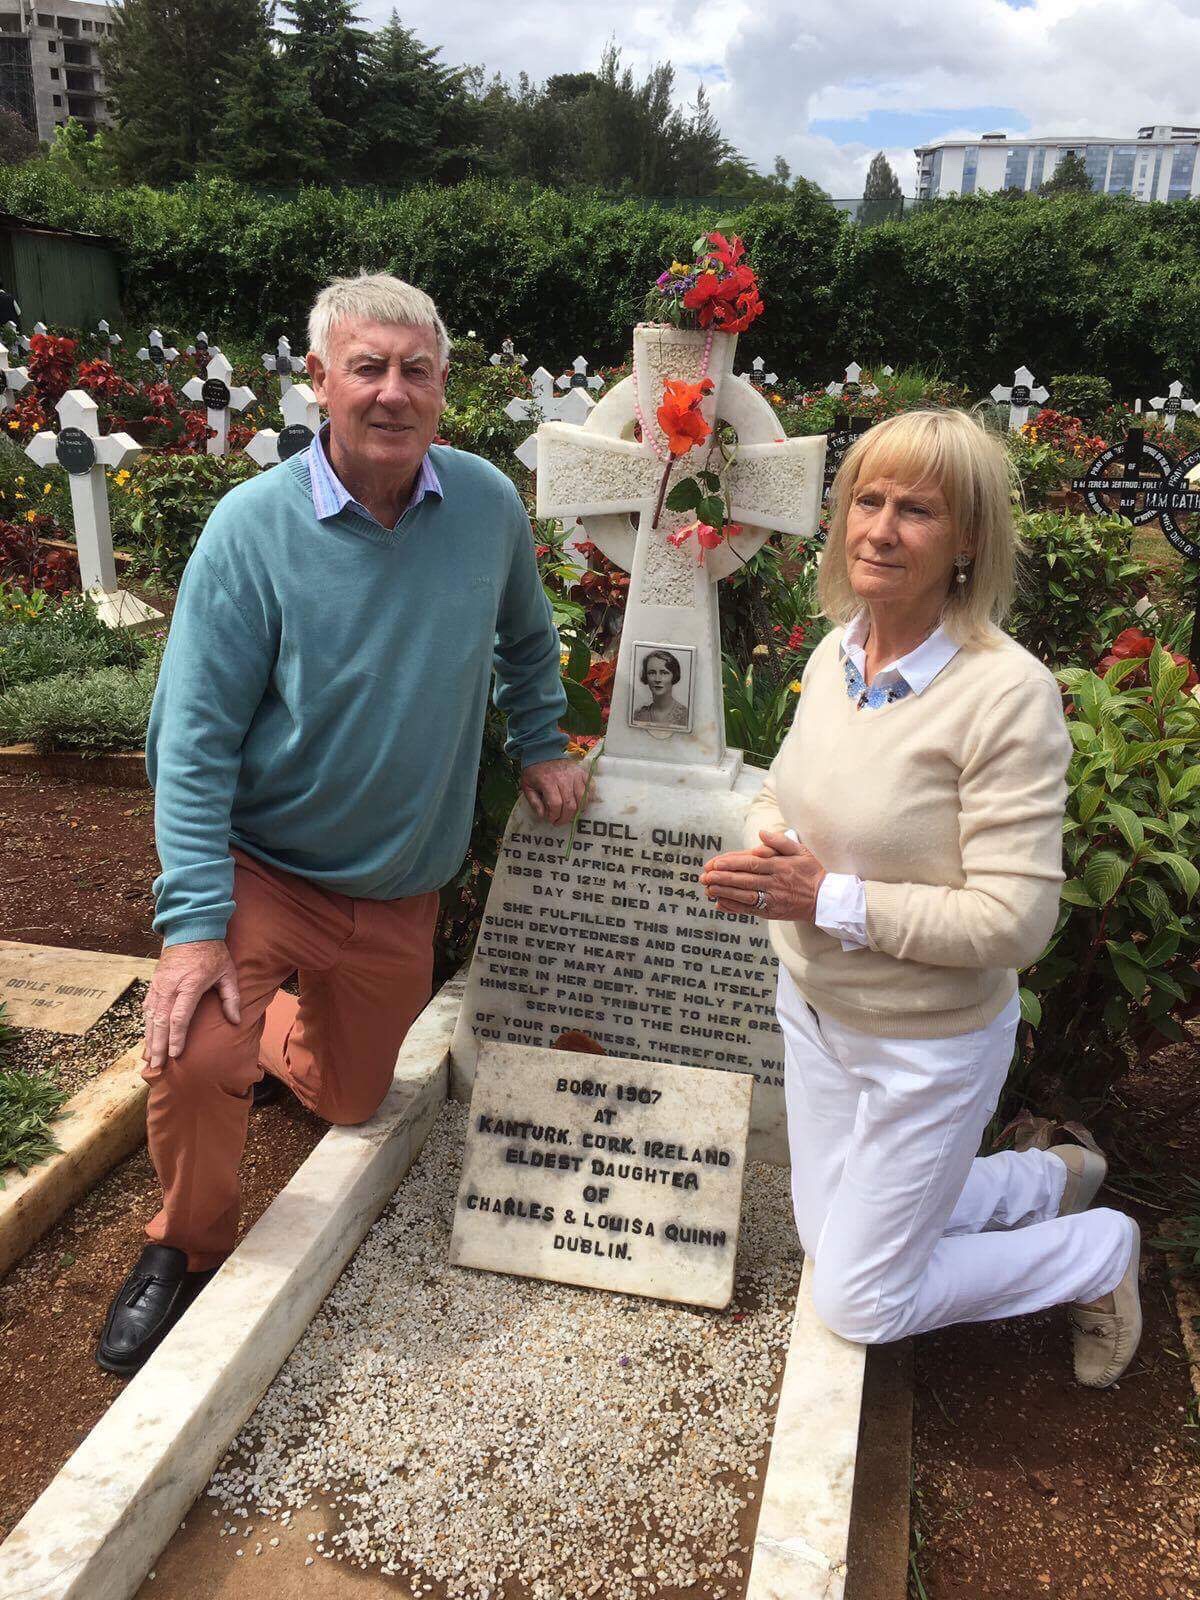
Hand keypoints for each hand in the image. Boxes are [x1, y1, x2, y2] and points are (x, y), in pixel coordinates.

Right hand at [142, 939, 240, 1071]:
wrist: (190, 929)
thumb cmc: (212, 952)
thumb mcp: (227, 972)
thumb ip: (231, 998)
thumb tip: (235, 1022)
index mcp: (190, 985)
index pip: (179, 1016)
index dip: (176, 1037)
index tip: (174, 1054)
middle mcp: (171, 987)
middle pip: (160, 1021)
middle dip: (158, 1045)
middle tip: (158, 1066)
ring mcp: (159, 985)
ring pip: (150, 1016)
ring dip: (149, 1038)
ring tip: (150, 1059)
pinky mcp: (154, 984)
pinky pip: (147, 1008)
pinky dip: (146, 1025)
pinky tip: (147, 1039)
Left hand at [520, 757, 588, 825]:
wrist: (543, 752)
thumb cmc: (534, 771)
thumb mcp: (527, 786)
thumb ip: (534, 802)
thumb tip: (543, 816)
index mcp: (548, 781)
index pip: (556, 804)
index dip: (554, 816)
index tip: (551, 819)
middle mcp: (564, 778)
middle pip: (570, 805)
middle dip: (565, 818)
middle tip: (559, 821)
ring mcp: (575, 775)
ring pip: (582, 799)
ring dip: (577, 811)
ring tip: (569, 814)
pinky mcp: (583, 773)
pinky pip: (591, 788)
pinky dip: (588, 798)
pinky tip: (580, 803)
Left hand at [699, 830, 825, 921]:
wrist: (824, 899)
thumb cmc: (810, 871)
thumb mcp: (800, 850)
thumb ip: (780, 841)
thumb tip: (761, 834)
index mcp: (780, 865)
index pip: (751, 864)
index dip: (731, 863)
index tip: (715, 863)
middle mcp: (775, 882)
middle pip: (744, 880)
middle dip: (722, 878)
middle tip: (704, 876)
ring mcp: (773, 899)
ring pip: (744, 896)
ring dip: (724, 892)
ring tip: (707, 888)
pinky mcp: (772, 912)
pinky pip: (750, 910)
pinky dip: (734, 907)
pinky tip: (720, 902)